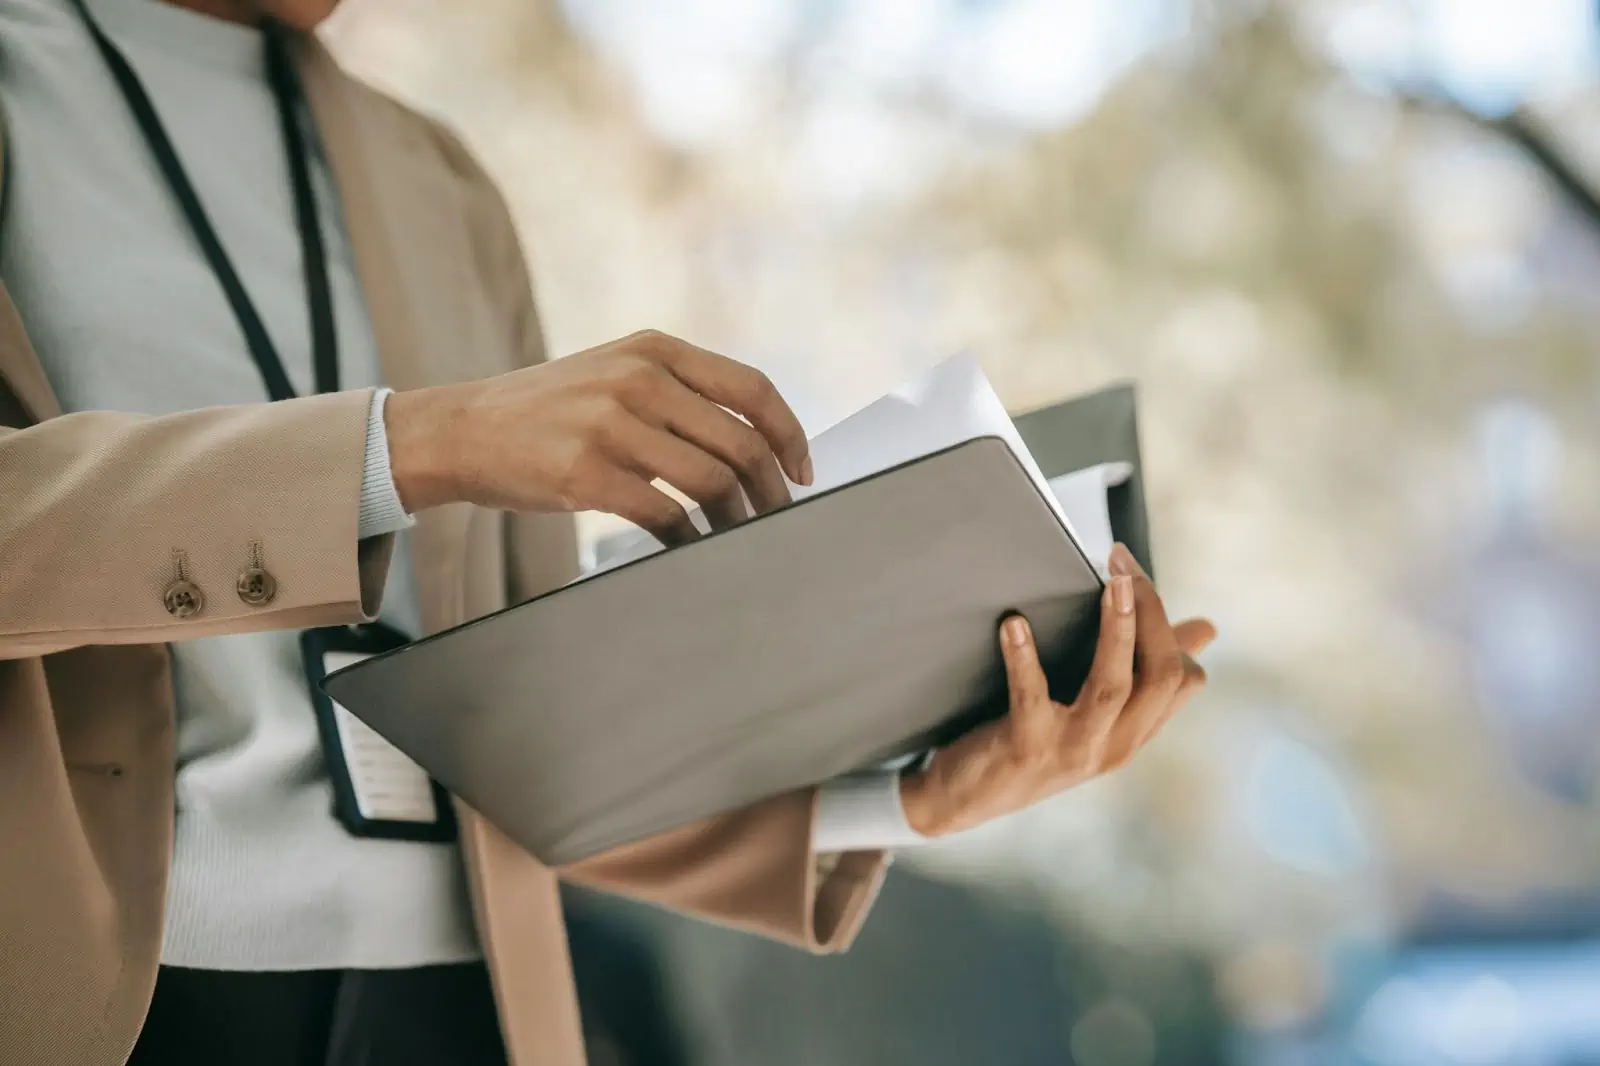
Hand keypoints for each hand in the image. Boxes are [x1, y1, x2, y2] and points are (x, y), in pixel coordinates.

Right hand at [384, 330, 811, 544]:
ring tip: (737, 537)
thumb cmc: (547, 412)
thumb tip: (754, 445)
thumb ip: (677, 392)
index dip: (790, 434)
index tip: (804, 471)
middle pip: (740, 441)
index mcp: (654, 349)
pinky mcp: (585, 473)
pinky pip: (665, 515)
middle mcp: (637, 379)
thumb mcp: (613, 373)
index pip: (751, 388)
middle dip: (771, 489)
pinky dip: (690, 539)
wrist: (460, 429)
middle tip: (777, 518)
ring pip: (711, 480)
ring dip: (737, 519)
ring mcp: (610, 425)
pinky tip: (691, 548)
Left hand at [899, 543, 1214, 836]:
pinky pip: (1032, 700)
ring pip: (1113, 687)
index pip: (1183, 679)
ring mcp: (1073, 751)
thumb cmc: (1032, 743)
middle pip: (1161, 676)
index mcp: (1134, 732)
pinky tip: (1015, 624)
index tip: (1136, 575)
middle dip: (1149, 613)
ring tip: (1112, 583)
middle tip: (1122, 563)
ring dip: (1117, 631)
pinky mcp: (1027, 750)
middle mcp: (1114, 745)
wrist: (963, 801)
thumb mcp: (1094, 713)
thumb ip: (1140, 670)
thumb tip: (1206, 628)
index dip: (1169, 624)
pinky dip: (1024, 659)